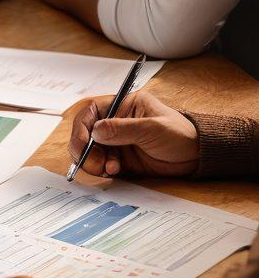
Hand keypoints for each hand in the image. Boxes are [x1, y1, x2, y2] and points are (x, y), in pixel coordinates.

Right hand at [68, 91, 198, 177]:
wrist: (195, 158)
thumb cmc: (179, 135)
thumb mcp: (152, 129)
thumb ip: (123, 129)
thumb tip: (95, 131)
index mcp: (122, 105)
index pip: (92, 111)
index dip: (81, 126)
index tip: (82, 142)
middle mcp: (115, 122)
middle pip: (86, 132)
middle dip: (85, 148)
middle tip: (94, 162)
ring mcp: (116, 142)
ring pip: (90, 150)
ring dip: (94, 161)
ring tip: (110, 169)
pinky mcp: (119, 159)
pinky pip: (100, 164)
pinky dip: (102, 170)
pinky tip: (114, 171)